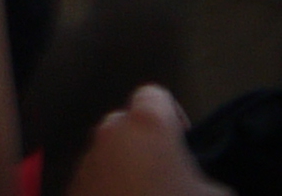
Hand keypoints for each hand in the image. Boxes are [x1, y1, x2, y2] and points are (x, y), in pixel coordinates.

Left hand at [77, 86, 222, 195]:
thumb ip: (209, 182)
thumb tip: (199, 185)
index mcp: (147, 126)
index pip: (156, 95)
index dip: (174, 116)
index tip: (184, 143)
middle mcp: (109, 136)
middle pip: (127, 124)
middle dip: (146, 144)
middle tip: (168, 175)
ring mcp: (86, 164)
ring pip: (107, 155)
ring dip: (125, 170)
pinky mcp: (72, 191)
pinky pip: (94, 182)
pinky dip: (108, 191)